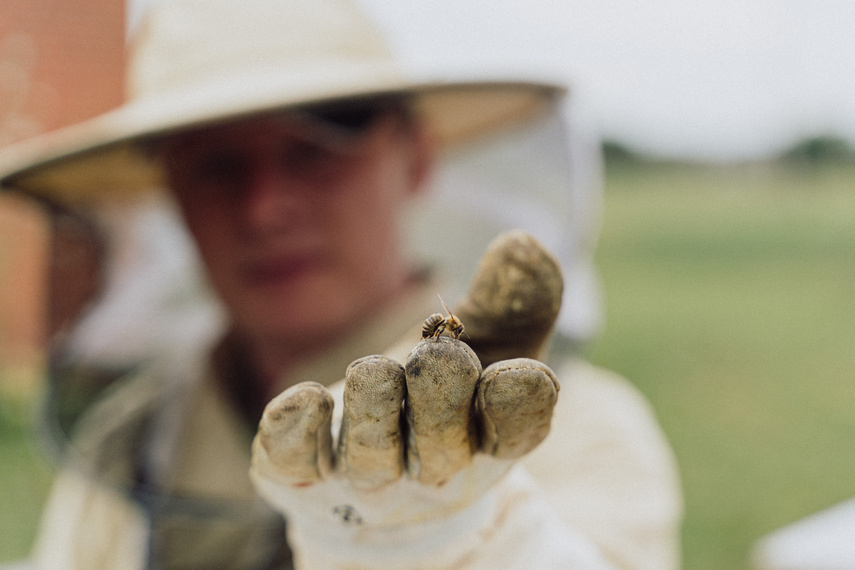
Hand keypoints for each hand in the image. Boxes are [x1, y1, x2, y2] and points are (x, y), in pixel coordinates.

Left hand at [250, 231, 579, 568]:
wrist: (383, 483)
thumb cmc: (448, 400)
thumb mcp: (488, 349)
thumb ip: (511, 299)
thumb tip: (522, 243)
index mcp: (489, 440)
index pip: (515, 431)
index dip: (520, 404)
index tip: (522, 371)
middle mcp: (434, 471)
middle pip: (444, 447)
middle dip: (442, 396)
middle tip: (441, 354)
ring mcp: (369, 480)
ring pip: (374, 458)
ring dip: (376, 409)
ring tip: (376, 368)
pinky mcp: (307, 476)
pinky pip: (298, 460)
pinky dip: (301, 430)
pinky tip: (309, 396)